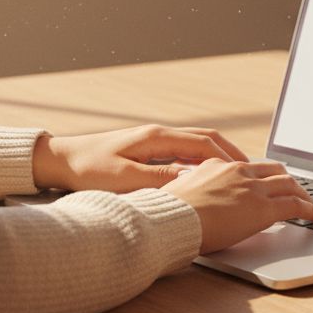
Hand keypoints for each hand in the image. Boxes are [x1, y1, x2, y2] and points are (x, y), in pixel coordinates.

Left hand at [31, 124, 248, 192]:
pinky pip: (183, 150)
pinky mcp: (146, 149)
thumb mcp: (126, 178)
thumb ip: (161, 178)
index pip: (204, 144)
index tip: (247, 171)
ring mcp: (152, 139)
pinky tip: (205, 175)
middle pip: (206, 139)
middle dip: (231, 154)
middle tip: (252, 170)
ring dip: (217, 156)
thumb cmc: (89, 170)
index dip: (228, 158)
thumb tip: (194, 178)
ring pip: (195, 143)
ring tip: (236, 172)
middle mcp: (157, 134)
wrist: (61, 160)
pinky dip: (201, 159)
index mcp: (156, 137)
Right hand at [161, 159, 312, 253]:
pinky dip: (311, 210)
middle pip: (275, 170)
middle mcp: (238, 172)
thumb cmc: (169, 213)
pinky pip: (295, 205)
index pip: (249, 166)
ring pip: (289, 184)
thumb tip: (193, 194)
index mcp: (217, 165)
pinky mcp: (263, 208)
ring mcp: (252, 188)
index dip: (264, 176)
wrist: (172, 220)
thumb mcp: (179, 191)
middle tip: (297, 192)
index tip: (269, 183)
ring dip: (304, 194)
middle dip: (289, 181)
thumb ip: (193, 188)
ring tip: (312, 205)